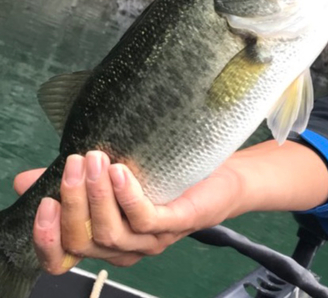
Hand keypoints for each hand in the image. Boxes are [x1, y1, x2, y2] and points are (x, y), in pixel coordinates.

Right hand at [14, 151, 242, 274]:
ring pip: (111, 232)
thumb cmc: (160, 176)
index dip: (47, 238)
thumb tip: (24, 181)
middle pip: (85, 240)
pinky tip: (120, 172)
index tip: (42, 203)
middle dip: (73, 201)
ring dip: (97, 195)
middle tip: (73, 163)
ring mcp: (150, 239)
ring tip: (94, 160)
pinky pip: (146, 218)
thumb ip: (70, 181)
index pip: (65, 256)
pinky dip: (128, 196)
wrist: (216, 176)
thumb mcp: (109, 176)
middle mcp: (124, 246)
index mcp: (104, 239)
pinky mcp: (175, 224)